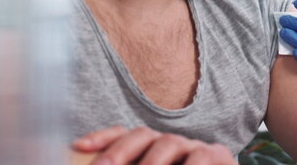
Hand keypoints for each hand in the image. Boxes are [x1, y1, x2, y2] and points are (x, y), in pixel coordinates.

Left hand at [72, 126, 235, 164]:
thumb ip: (131, 164)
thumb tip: (92, 159)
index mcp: (150, 149)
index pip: (124, 135)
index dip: (102, 138)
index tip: (78, 146)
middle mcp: (171, 143)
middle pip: (143, 134)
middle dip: (119, 150)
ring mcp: (194, 147)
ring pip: (168, 143)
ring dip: (150, 162)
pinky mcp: (218, 155)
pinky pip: (199, 157)